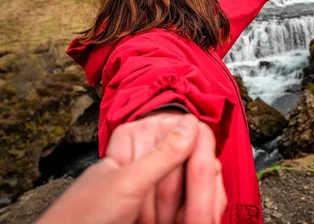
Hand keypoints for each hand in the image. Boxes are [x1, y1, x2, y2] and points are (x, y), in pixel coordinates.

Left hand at [37, 115, 225, 223]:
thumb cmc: (84, 215)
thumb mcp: (128, 183)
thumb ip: (163, 154)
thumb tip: (191, 123)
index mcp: (139, 135)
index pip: (187, 140)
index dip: (199, 170)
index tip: (205, 194)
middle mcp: (149, 151)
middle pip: (192, 168)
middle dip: (192, 199)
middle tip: (188, 221)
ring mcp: (155, 177)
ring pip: (192, 189)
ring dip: (188, 212)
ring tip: (168, 222)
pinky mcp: (158, 201)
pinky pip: (186, 205)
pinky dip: (187, 216)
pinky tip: (182, 222)